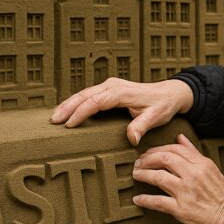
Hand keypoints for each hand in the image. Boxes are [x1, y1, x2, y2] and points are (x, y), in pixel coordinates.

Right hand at [49, 78, 193, 144]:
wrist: (170, 93)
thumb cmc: (162, 105)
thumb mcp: (155, 117)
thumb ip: (141, 126)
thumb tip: (131, 138)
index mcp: (121, 92)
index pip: (95, 101)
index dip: (81, 112)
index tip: (69, 125)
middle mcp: (113, 85)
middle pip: (85, 95)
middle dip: (67, 107)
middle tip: (54, 121)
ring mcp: (110, 85)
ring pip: (84, 93)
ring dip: (69, 104)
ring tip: (55, 116)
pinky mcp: (110, 89)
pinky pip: (89, 94)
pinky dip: (76, 102)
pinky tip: (68, 110)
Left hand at [132, 134, 223, 223]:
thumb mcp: (212, 169)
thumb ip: (194, 154)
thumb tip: (181, 138)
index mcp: (202, 164)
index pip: (175, 148)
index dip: (158, 149)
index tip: (150, 153)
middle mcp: (193, 175)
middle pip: (164, 159)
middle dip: (147, 159)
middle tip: (138, 162)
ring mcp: (187, 192)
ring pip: (158, 177)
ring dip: (143, 175)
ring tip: (135, 175)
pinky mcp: (182, 210)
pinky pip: (158, 202)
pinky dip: (145, 199)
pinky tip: (138, 199)